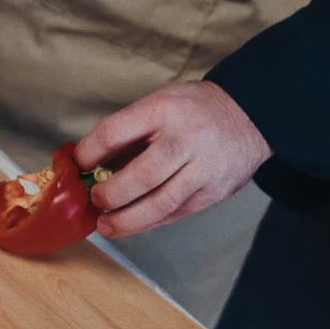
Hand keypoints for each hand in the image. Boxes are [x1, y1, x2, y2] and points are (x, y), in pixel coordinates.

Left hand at [75, 81, 272, 238]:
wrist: (251, 116)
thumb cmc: (195, 110)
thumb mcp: (160, 103)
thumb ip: (129, 131)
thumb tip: (89, 161)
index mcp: (164, 109)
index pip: (116, 132)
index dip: (90, 152)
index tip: (78, 163)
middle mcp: (186, 140)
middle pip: (141, 176)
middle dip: (110, 194)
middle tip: (94, 200)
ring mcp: (203, 169)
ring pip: (160, 203)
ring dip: (126, 219)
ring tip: (105, 224)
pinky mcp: (213, 192)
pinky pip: (175, 214)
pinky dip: (148, 222)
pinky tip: (131, 224)